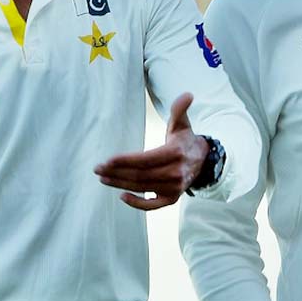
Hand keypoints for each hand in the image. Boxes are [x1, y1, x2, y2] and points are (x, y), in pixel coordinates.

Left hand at [94, 92, 209, 211]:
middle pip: (140, 175)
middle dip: (116, 173)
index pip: (146, 159)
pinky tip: (123, 196)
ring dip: (120, 184)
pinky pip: (153, 206)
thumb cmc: (185, 141)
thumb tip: (187, 95)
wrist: (203, 161)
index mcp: (175, 153)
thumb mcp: (182, 124)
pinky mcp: (172, 199)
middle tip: (98, 169)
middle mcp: (175, 173)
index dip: (125, 161)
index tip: (107, 160)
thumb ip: (180, 109)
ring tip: (104, 178)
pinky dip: (138, 203)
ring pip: (142, 188)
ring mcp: (174, 188)